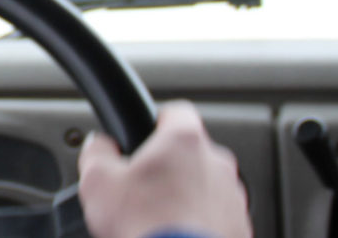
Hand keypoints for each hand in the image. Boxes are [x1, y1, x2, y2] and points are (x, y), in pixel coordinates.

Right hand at [77, 101, 251, 237]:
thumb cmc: (147, 226)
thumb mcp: (98, 182)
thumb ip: (97, 152)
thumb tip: (98, 146)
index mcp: (185, 141)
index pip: (175, 112)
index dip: (155, 122)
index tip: (143, 136)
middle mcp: (217, 164)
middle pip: (190, 154)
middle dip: (168, 168)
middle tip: (143, 189)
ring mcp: (233, 197)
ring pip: (206, 187)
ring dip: (186, 198)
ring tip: (160, 220)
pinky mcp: (240, 227)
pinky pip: (217, 217)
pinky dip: (200, 224)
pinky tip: (178, 237)